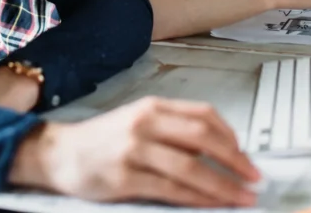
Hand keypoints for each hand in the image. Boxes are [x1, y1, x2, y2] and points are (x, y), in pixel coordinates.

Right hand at [9, 97, 260, 207]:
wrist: (57, 153)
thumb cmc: (100, 140)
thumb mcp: (137, 121)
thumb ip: (171, 129)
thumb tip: (215, 149)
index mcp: (152, 107)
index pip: (204, 115)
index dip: (232, 137)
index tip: (246, 156)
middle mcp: (145, 123)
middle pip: (204, 138)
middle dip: (235, 161)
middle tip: (253, 178)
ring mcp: (135, 150)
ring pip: (191, 167)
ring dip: (222, 185)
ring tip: (241, 197)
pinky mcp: (125, 177)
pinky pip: (171, 189)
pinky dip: (197, 198)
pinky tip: (211, 204)